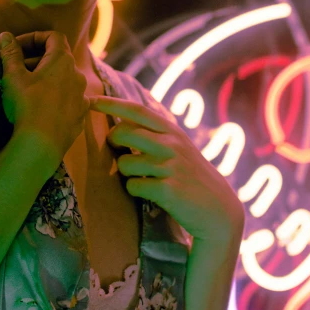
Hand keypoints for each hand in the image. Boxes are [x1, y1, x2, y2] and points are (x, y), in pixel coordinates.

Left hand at [88, 95, 244, 243]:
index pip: (137, 111)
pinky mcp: (168, 189)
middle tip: (117, 149)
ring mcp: (170, 166)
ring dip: (126, 172)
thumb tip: (119, 125)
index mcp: (172, 131)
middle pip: (124, 132)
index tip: (90, 100)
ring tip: (143, 178)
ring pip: (124, 163)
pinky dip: (135, 190)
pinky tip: (149, 193)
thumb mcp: (177, 148)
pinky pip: (133, 186)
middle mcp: (171, 144)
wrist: (218, 209)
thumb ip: (153, 135)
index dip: (112, 104)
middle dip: (113, 140)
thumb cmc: (190, 176)